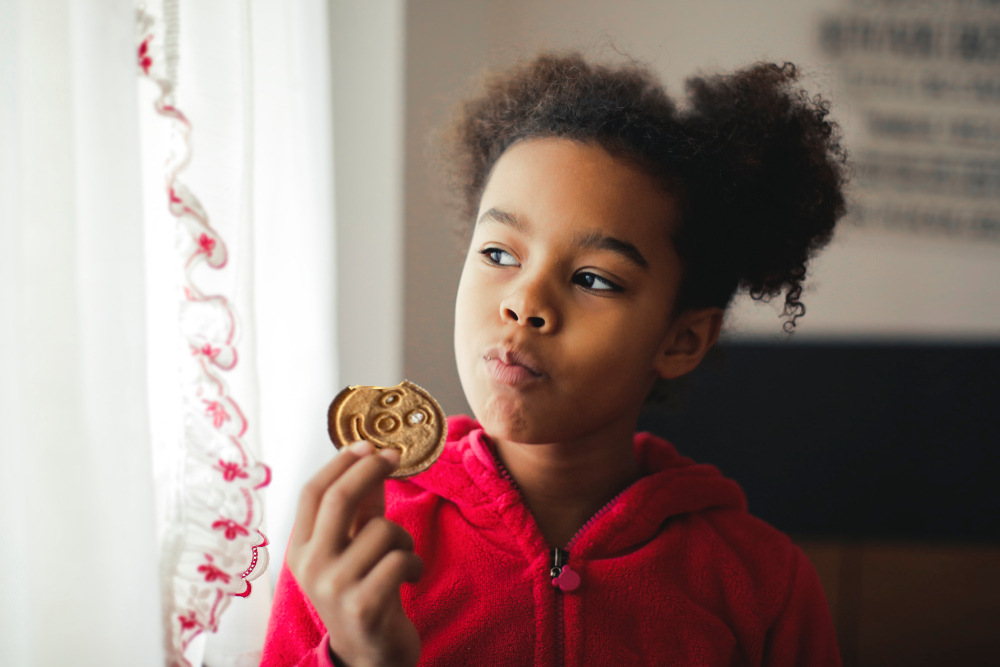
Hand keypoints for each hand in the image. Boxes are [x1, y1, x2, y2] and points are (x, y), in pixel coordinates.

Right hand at [287, 441, 421, 666]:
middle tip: (394, 457)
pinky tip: (410, 577)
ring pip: (382, 530)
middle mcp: (310, 567)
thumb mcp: (354, 548)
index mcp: (300, 550)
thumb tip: (371, 459)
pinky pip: (400, 559)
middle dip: (370, 469)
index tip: (368, 444)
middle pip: (338, 499)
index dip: (341, 462)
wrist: (369, 658)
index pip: (312, 492)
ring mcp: (334, 588)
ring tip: (403, 557)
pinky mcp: (363, 606)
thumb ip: (360, 509)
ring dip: (404, 537)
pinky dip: (415, 562)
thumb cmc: (363, 594)